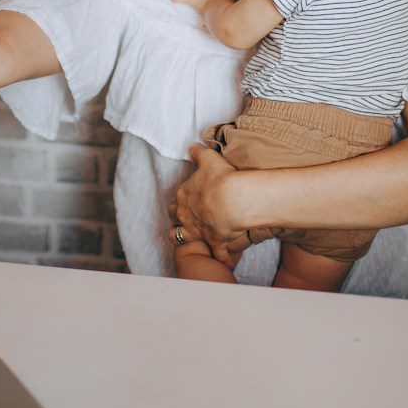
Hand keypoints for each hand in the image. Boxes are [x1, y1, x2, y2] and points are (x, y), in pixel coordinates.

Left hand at [170, 144, 254, 266]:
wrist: (233, 200)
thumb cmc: (221, 177)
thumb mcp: (209, 159)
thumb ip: (199, 153)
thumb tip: (192, 146)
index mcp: (183, 195)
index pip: (175, 199)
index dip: (180, 199)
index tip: (187, 199)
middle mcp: (186, 214)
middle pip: (174, 217)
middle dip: (178, 218)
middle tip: (187, 216)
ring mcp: (198, 230)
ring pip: (182, 237)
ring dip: (185, 238)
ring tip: (192, 238)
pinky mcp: (214, 240)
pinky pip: (217, 253)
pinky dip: (221, 257)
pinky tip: (225, 260)